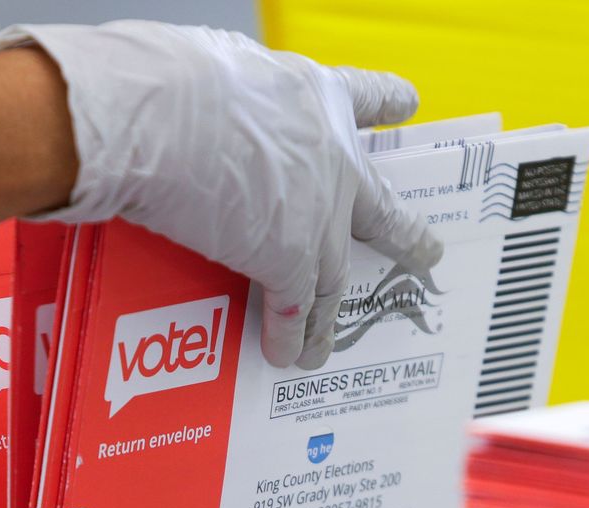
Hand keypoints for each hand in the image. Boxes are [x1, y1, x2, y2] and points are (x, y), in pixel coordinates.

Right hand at [0, 21, 443, 368]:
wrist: (164, 116)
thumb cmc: (173, 80)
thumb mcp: (218, 71)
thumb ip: (232, 101)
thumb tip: (201, 115)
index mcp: (312, 96)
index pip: (361, 95)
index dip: (384, 101)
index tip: (407, 105)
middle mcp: (330, 156)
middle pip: (377, 205)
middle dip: (401, 233)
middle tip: (424, 250)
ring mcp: (317, 215)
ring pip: (336, 275)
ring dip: (333, 314)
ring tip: (332, 340)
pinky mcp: (289, 259)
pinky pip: (296, 308)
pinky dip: (291, 335)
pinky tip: (288, 354)